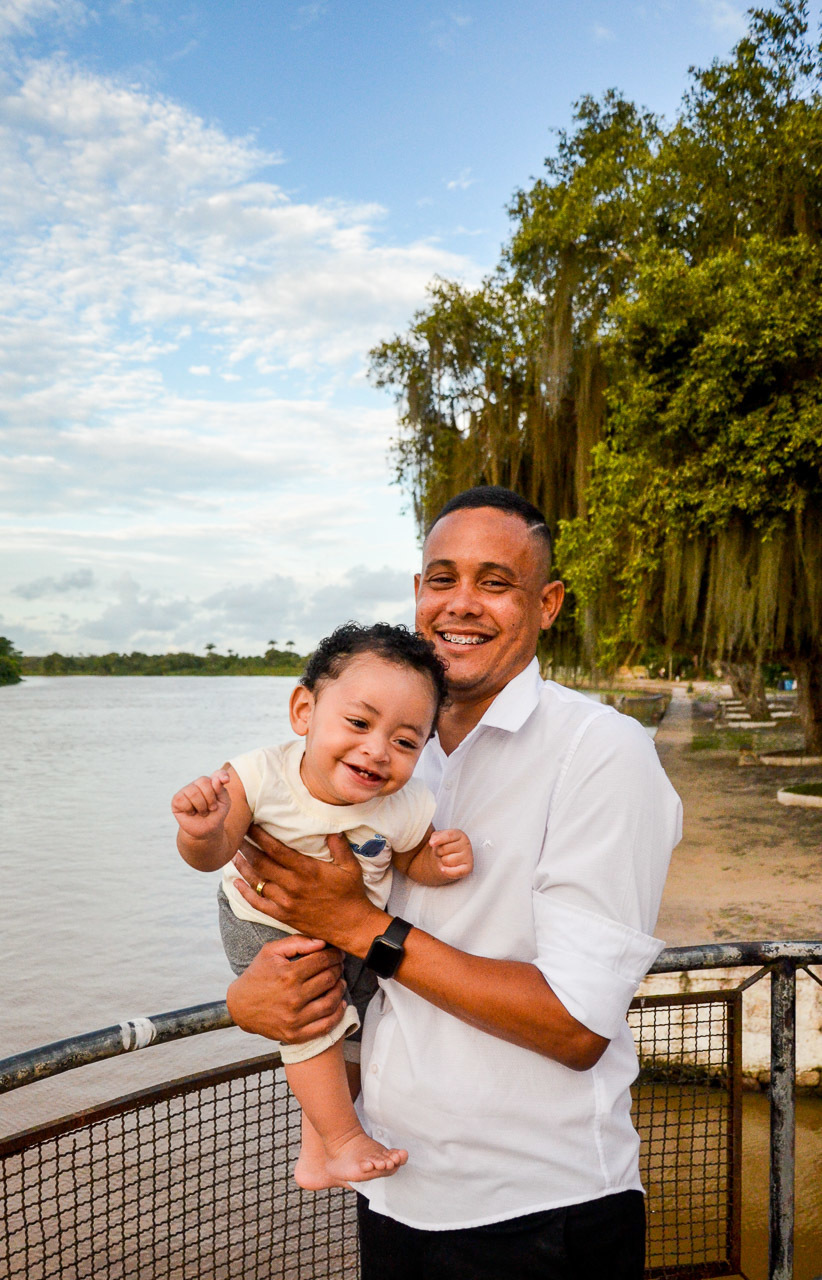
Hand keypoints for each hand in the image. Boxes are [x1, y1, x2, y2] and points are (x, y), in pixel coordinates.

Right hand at [171, 771, 230, 838]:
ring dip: (201, 806)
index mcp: (212, 782)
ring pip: (193, 792)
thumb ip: (221, 791)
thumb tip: (215, 780)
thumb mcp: (224, 804)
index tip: (226, 780)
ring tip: (203, 812)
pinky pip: (182, 800)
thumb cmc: (216, 815)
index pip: (217, 774)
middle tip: (212, 808)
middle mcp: (198, 784)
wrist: (206, 831)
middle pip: (203, 781)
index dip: (221, 775)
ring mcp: (187, 790)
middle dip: (210, 798)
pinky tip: (191, 812)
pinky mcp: (177, 799)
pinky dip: (190, 809)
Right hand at [226, 934, 346, 1042]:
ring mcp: (295, 1019)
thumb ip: (297, 942)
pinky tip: (340, 1004)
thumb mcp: (271, 951)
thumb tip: (323, 942)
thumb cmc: (258, 974)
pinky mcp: (295, 1034)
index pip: (322, 961)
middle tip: (339, 965)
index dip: (334, 954)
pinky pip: (325, 1026)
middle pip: (329, 979)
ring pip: (331, 1002)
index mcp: (288, 975)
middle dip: (338, 969)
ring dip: (340, 989)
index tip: (337, 953)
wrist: (240, 1006)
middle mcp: (293, 998)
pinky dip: (338, 1015)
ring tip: (340, 982)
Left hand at [231, 827, 386, 954]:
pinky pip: (258, 904)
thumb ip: (339, 846)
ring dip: (243, 867)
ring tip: (234, 854)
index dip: (260, 836)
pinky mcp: (283, 916)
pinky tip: (236, 883)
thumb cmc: (352, 894)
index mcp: (307, 870)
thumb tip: (330, 829)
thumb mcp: (350, 866)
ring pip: (257, 882)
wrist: (351, 927)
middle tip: (237, 835)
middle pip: (261, 863)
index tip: (250, 824)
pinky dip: (245, 893)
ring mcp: (286, 902)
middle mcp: (293, 885)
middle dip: (247, 847)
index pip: (276, 849)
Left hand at [429, 828, 473, 879]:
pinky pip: (455, 872)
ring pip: (447, 861)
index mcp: (459, 834)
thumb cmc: (444, 845)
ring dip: (442, 861)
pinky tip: (444, 869)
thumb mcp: (438, 837)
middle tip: (441, 853)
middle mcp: (466, 844)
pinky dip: (447, 872)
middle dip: (438, 852)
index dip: (439, 839)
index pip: (449, 835)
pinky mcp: (469, 868)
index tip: (431, 843)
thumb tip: (433, 842)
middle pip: (444, 849)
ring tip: (445, 858)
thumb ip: (435, 837)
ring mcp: (469, 856)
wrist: (450, 857)